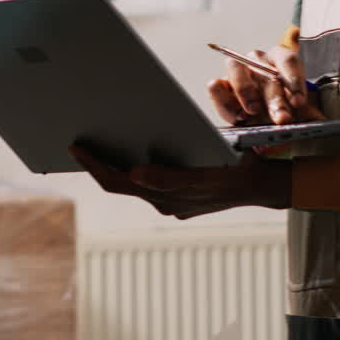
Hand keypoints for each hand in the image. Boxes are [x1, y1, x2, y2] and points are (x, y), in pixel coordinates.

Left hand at [69, 145, 290, 219]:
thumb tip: (134, 174)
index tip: (75, 147)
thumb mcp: (205, 175)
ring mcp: (171, 198)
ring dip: (113, 162)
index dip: (93, 166)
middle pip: (119, 182)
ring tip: (95, 139)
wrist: (264, 185)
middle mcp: (163, 201)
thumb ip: (170, 178)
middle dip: (96, 163)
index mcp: (165, 198)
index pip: (117, 182)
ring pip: (132, 180)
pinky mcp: (180, 192)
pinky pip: (148, 178)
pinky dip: (134, 163)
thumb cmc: (236, 175)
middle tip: (76, 142)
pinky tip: (128, 146)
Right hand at [208, 45, 323, 124]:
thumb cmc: (287, 106)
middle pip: (264, 72)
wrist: (270, 114)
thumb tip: (319, 124)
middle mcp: (258, 61)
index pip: (288, 61)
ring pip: (236, 68)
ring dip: (245, 91)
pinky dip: (220, 97)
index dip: (294, 80)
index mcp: (281, 59)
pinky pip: (216, 86)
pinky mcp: (223, 86)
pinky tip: (234, 113)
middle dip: (274, 98)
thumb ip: (310, 116)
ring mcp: (238, 71)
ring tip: (253, 112)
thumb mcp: (303, 110)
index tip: (299, 101)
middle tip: (282, 118)